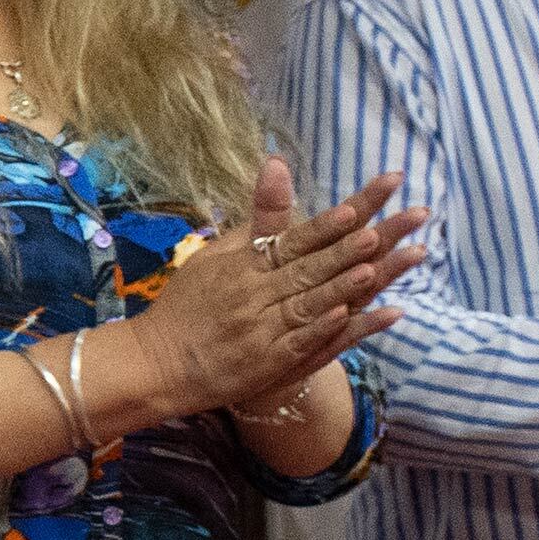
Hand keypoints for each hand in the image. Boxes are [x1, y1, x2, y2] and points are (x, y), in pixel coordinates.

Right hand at [126, 158, 424, 419]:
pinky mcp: (266, 362)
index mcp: (242, 266)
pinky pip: (299, 343)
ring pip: (306, 304)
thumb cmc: (188, 305)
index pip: (289, 242)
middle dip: (346, 251)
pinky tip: (349, 317)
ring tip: (375, 268)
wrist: (158, 362)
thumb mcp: (212, 258)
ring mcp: (260, 329)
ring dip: (342, 286)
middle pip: (306, 269)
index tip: (351, 211)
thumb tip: (276, 176)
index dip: (321, 228)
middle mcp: (252, 293)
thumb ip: (253, 227)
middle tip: (380, 233)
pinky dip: (323, 329)